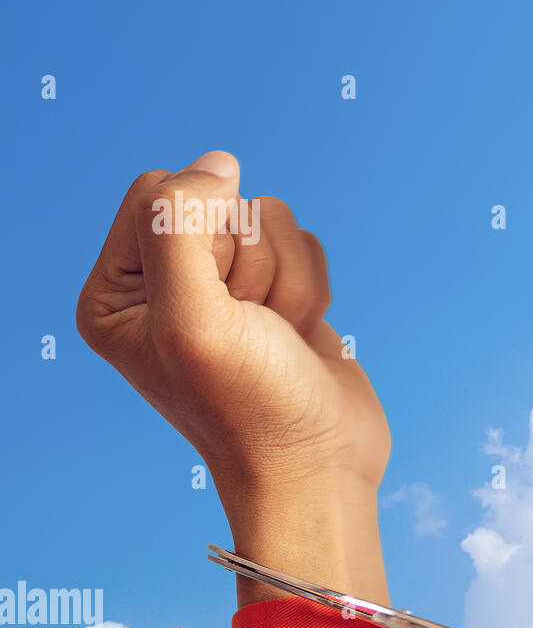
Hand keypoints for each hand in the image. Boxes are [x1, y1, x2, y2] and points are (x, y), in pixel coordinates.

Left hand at [76, 151, 391, 603]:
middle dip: (254, 264)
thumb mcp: (193, 318)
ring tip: (278, 337)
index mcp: (118, 291)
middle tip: (252, 329)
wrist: (320, 463)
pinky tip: (300, 335)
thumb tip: (219, 164)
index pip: (160, 193)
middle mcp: (167, 284)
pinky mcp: (277, 291)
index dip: (207, 239)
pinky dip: (314, 288)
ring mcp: (227, 287)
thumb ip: (179, 223)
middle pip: (223, 203)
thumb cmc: (250, 407)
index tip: (219, 306)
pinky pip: (306, 242)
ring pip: (272, 219)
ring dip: (290, 281)